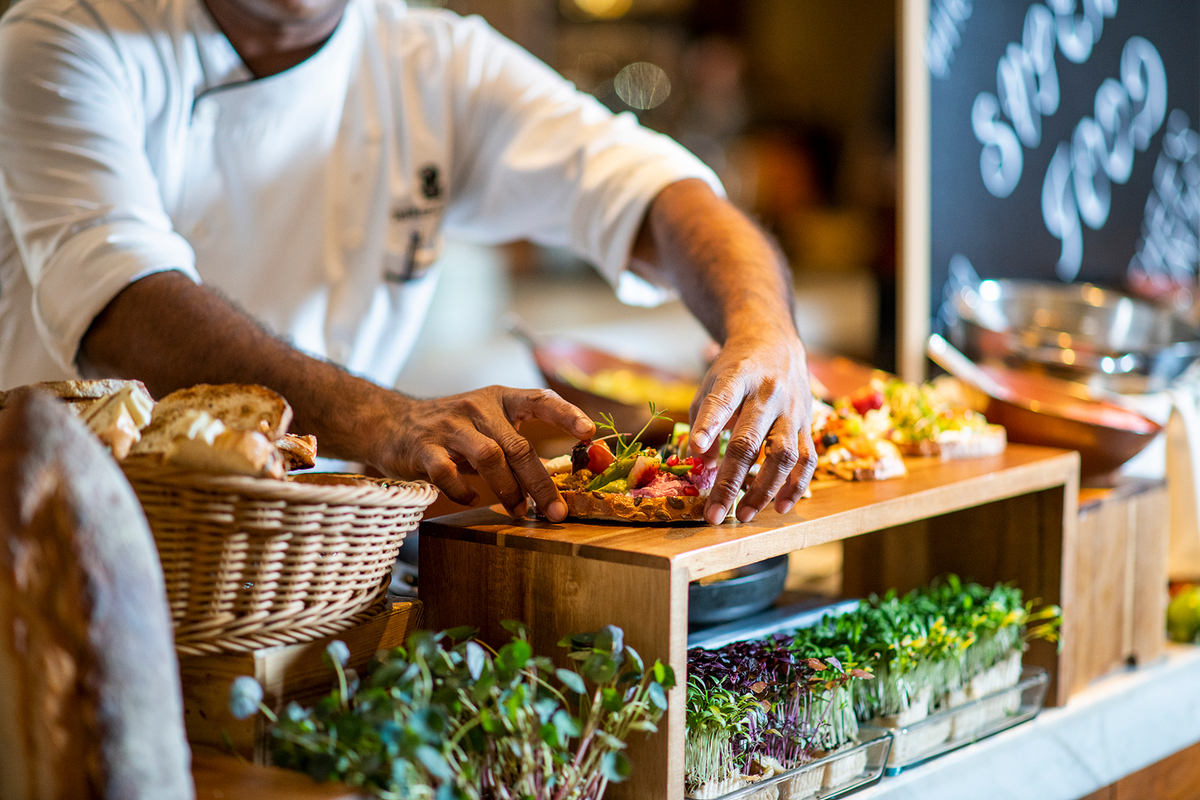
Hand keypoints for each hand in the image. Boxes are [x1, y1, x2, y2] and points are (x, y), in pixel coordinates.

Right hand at [371, 386, 595, 521]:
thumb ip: (515, 442)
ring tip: (518, 509)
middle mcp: (477, 408)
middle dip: (540, 483)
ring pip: (489, 458)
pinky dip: (463, 491)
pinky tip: (471, 498)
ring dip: (507, 489)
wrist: (392, 422)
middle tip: (555, 511)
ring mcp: (449, 426)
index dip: (566, 414)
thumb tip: (553, 480)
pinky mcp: (424, 448)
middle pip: (517, 446)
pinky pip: (449, 473)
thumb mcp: (486, 421)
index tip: (589, 433)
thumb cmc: (452, 428)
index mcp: (499, 398)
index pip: (539, 399)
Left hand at [688, 331, 815, 523]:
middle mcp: (768, 393)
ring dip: (764, 489)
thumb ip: (703, 421)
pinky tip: (780, 506)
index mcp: (738, 377)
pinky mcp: (808, 423)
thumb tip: (702, 465)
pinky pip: (807, 459)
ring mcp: (791, 410)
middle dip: (730, 480)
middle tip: (714, 512)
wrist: (775, 343)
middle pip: (750, 440)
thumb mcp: (712, 384)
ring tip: (744, 514)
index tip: (695, 449)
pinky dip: (795, 486)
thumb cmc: (736, 369)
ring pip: (783, 454)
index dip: (709, 424)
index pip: (722, 400)